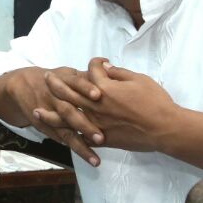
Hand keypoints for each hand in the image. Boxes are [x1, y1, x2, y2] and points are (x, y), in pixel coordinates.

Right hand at [0, 67, 106, 165]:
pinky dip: (72, 146)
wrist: (22, 84)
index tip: (98, 95)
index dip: (85, 88)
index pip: (74, 82)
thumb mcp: (68, 72)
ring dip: (80, 145)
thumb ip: (88, 75)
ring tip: (95, 159)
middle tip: (101, 138)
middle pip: (68, 111)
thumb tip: (111, 70)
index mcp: (62, 81)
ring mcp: (49, 113)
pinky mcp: (45, 125)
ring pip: (64, 130)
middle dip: (83, 125)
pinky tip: (86, 157)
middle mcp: (55, 98)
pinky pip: (59, 138)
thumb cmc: (54, 79)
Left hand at [44, 58, 179, 152]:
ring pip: (68, 118)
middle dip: (56, 84)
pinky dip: (69, 137)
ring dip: (51, 114)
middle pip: (70, 92)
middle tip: (46, 78)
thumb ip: (119, 73)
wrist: (166, 129)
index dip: (94, 64)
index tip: (98, 63)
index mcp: (105, 88)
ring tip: (37, 111)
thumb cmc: (156, 102)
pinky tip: (59, 136)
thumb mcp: (139, 79)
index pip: (91, 71)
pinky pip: (81, 138)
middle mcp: (96, 105)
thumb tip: (106, 68)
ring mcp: (97, 123)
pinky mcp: (103, 139)